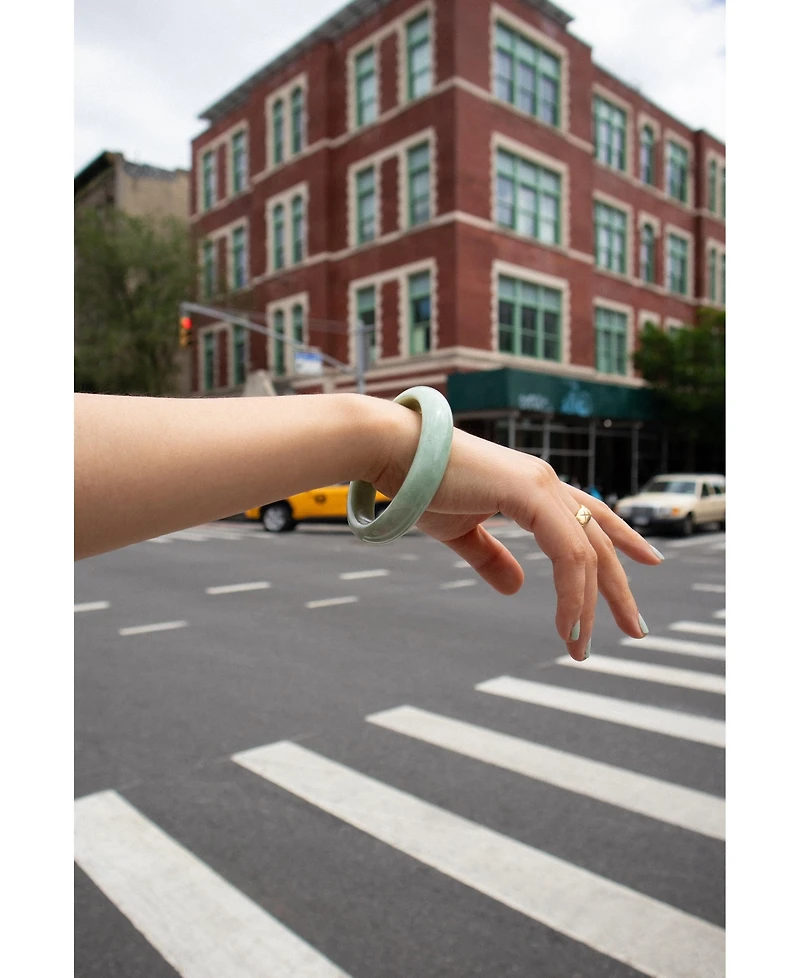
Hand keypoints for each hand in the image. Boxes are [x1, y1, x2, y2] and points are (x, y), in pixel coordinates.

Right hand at [369, 408, 660, 661]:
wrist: (394, 455)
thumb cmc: (421, 488)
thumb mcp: (461, 533)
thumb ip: (491, 558)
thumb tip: (517, 588)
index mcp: (534, 487)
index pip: (592, 514)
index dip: (623, 539)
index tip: (650, 562)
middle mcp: (546, 482)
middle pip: (600, 540)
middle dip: (619, 589)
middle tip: (636, 630)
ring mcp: (542, 485)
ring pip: (587, 553)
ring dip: (590, 604)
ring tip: (582, 646)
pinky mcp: (529, 493)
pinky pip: (567, 553)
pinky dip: (572, 593)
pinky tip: (568, 626)